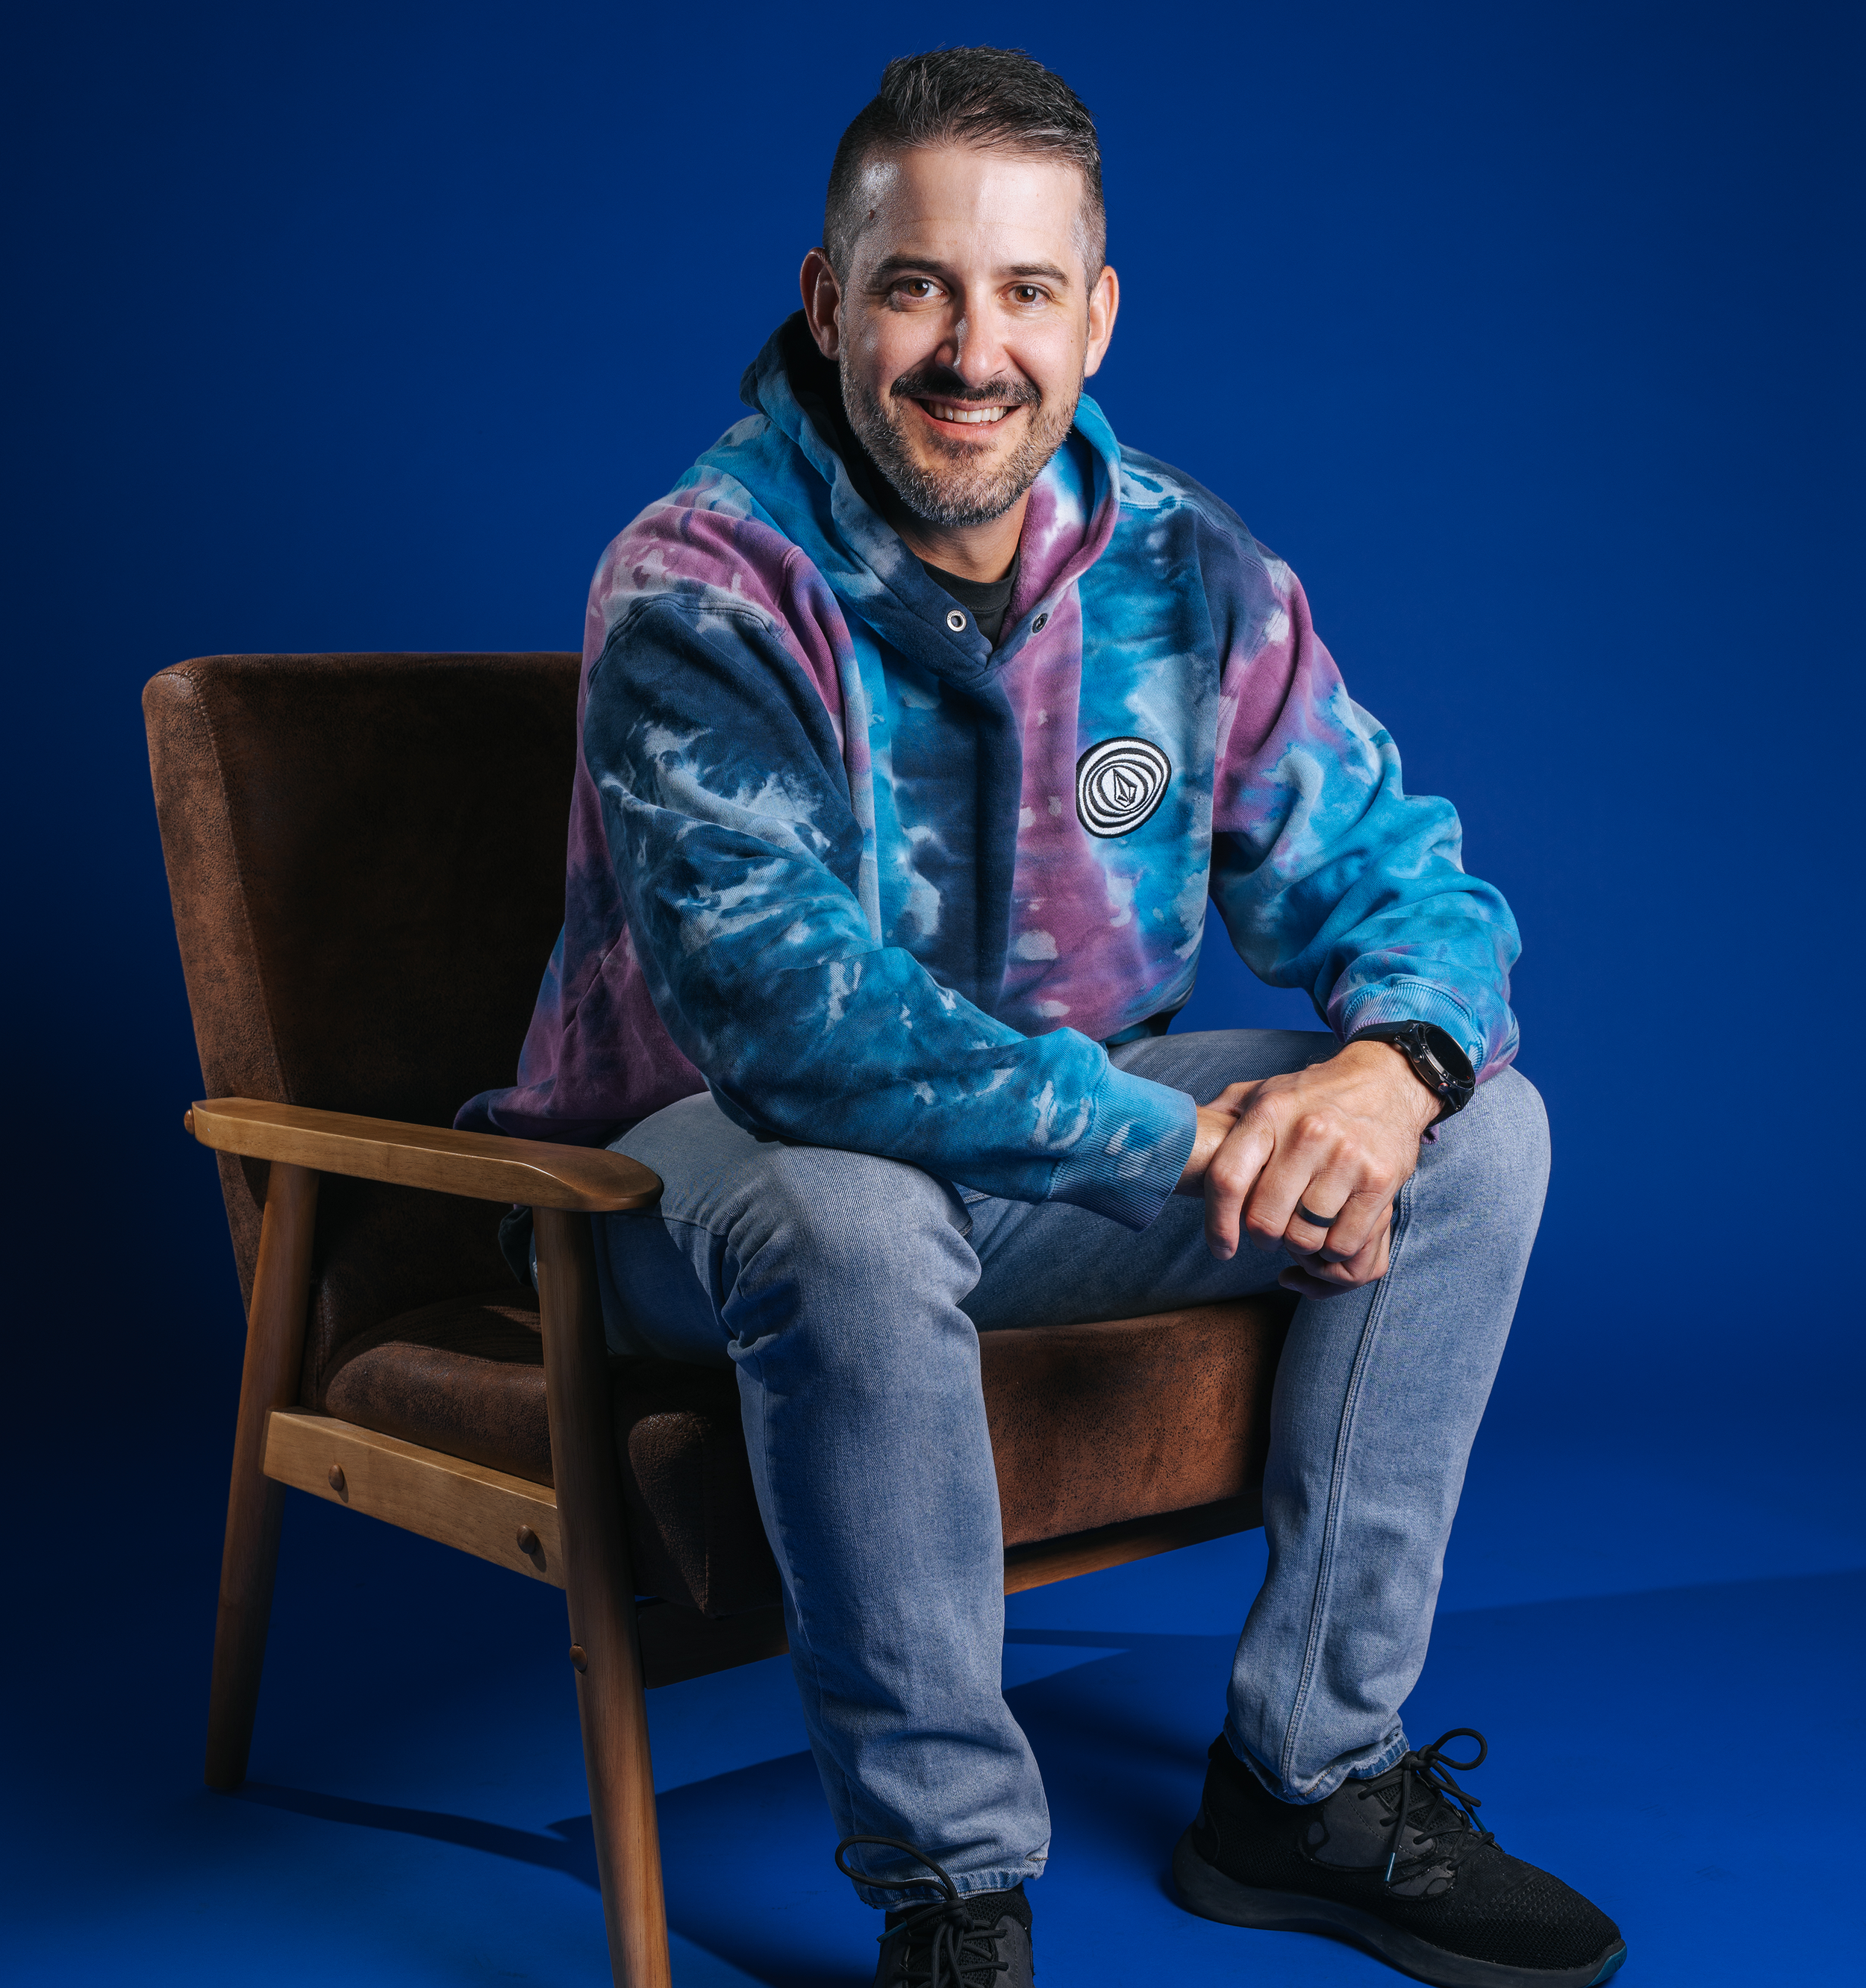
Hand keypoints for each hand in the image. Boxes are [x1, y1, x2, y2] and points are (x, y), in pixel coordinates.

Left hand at [1175, 1041, 1438, 1296]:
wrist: (1388, 1081)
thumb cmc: (1313, 1096)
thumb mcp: (1262, 1092)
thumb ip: (1221, 1116)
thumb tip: (1177, 1138)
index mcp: (1269, 1113)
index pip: (1228, 1179)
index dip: (1217, 1224)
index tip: (1221, 1247)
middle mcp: (1307, 1133)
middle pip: (1266, 1219)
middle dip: (1263, 1238)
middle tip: (1269, 1234)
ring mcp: (1347, 1157)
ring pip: (1305, 1237)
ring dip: (1299, 1246)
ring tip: (1301, 1230)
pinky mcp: (1380, 1179)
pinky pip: (1345, 1241)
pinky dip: (1333, 1250)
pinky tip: (1330, 1232)